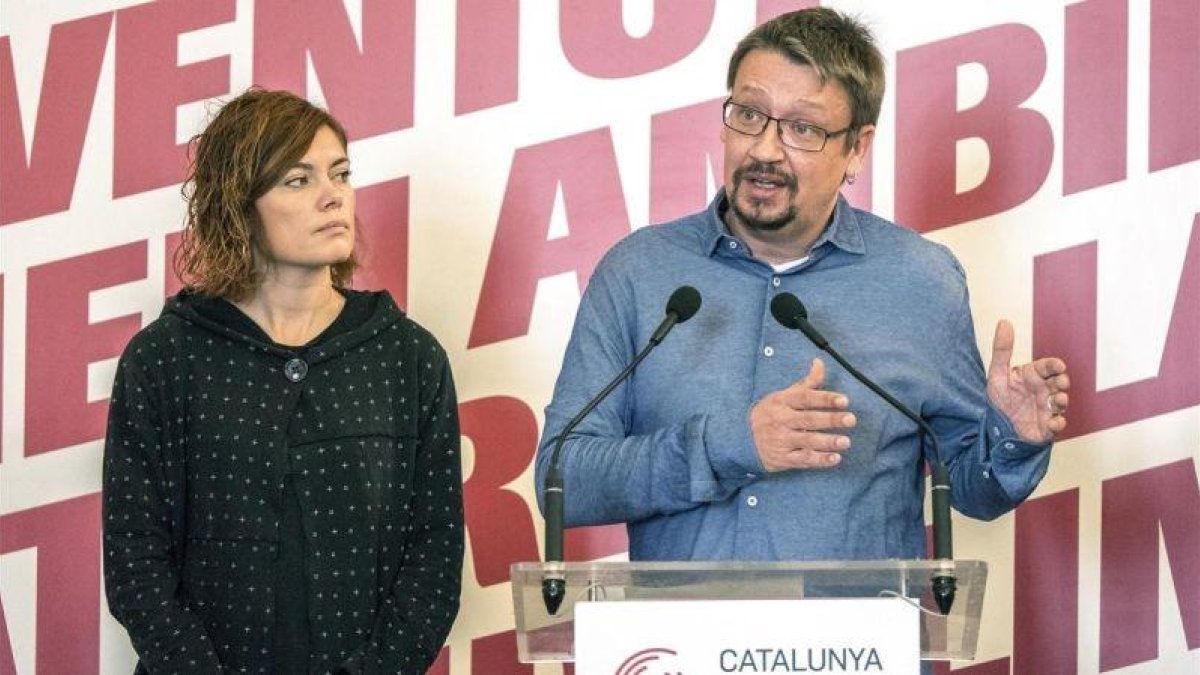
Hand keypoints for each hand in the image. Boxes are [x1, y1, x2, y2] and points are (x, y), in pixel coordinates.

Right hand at [749, 358, 856, 471]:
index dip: (825, 398)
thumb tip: (820, 362)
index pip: (805, 398)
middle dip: (831, 419)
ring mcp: (781, 440)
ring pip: (807, 441)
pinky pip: (803, 459)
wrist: (743, 439)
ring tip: (846, 442)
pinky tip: (835, 458)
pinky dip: (819, 460)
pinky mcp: (783, 458)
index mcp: (782, 402)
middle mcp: (781, 421)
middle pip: (808, 419)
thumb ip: (806, 383)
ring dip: (827, 442)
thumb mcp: (784, 395)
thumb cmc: (770, 414)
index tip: (844, 400)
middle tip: (851, 419)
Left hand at [987, 320, 1069, 442]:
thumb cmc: (1001, 399)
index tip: (1058, 366)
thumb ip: (1002, 350)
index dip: (1054, 366)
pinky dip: (1057, 424)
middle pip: (1059, 382)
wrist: (997, 429)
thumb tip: (1004, 322)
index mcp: (1033, 376)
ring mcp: (1047, 408)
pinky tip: (1052, 424)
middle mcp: (1044, 390)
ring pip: (1061, 402)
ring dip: (1062, 400)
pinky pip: (1057, 425)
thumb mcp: (997, 374)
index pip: (1047, 367)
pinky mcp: (1047, 427)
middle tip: (1060, 383)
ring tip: (1058, 400)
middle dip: (1062, 381)